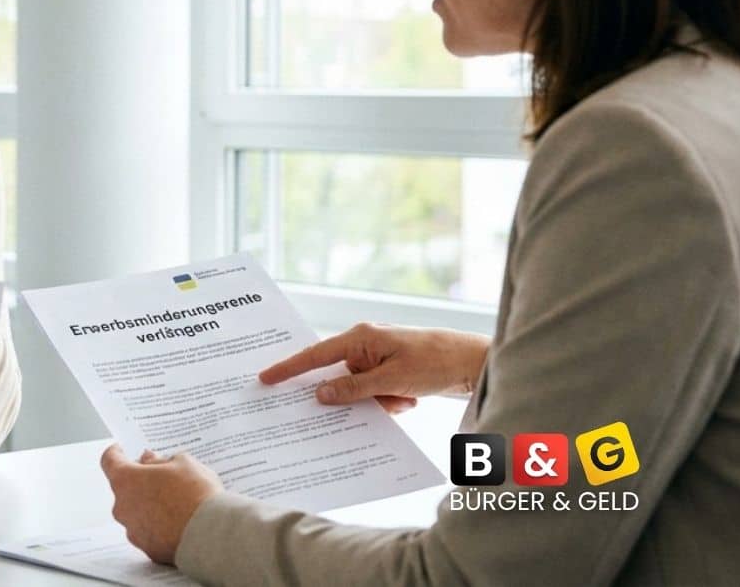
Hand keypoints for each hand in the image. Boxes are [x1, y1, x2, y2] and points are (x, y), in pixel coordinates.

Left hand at [100, 444, 224, 564]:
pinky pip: (149, 532)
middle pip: (125, 488)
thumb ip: (160, 460)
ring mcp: (133, 530)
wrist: (211, 534)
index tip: (124, 450)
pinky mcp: (147, 549)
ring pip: (137, 512)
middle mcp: (122, 507)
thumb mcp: (183, 463)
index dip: (117, 452)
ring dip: (150, 505)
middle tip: (162, 476)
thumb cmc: (196, 493)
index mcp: (125, 480)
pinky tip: (180, 522)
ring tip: (177, 502)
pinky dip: (160, 526)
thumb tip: (149, 460)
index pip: (110, 460)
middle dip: (140, 481)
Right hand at [258, 322, 488, 412]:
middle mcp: (365, 344)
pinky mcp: (390, 370)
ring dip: (379, 402)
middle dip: (356, 397)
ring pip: (359, 391)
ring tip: (405, 399)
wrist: (473, 363)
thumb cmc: (434, 362)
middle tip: (381, 401)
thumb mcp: (391, 381)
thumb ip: (352, 389)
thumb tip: (320, 394)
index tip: (265, 378)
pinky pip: (374, 393)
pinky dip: (388, 402)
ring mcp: (378, 357)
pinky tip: (410, 399)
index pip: (315, 355)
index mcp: (360, 337)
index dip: (289, 368)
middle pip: (339, 378)